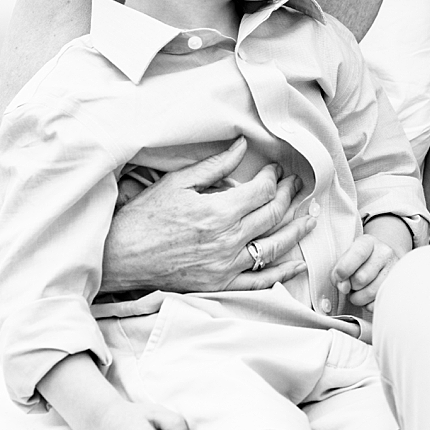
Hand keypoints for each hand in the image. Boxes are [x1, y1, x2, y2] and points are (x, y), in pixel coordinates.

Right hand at [103, 138, 313, 292]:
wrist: (120, 256)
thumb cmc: (144, 217)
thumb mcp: (177, 182)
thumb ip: (214, 166)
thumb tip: (242, 145)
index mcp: (218, 211)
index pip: (261, 191)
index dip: (273, 177)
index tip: (275, 169)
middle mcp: (227, 240)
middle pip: (272, 215)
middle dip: (288, 196)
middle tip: (297, 186)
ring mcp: (226, 265)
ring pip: (273, 246)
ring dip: (296, 230)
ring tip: (309, 218)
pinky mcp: (220, 284)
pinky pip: (259, 282)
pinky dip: (282, 273)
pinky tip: (297, 264)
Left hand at [331, 233, 399, 308]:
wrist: (381, 260)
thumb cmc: (359, 261)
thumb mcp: (346, 258)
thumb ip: (339, 271)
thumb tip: (344, 287)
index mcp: (368, 242)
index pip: (358, 254)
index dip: (345, 268)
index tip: (338, 277)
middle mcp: (385, 253)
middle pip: (361, 278)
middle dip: (351, 286)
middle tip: (351, 284)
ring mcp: (394, 270)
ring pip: (370, 293)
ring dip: (358, 297)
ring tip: (358, 291)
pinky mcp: (398, 286)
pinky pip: (378, 303)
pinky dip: (368, 304)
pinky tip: (368, 297)